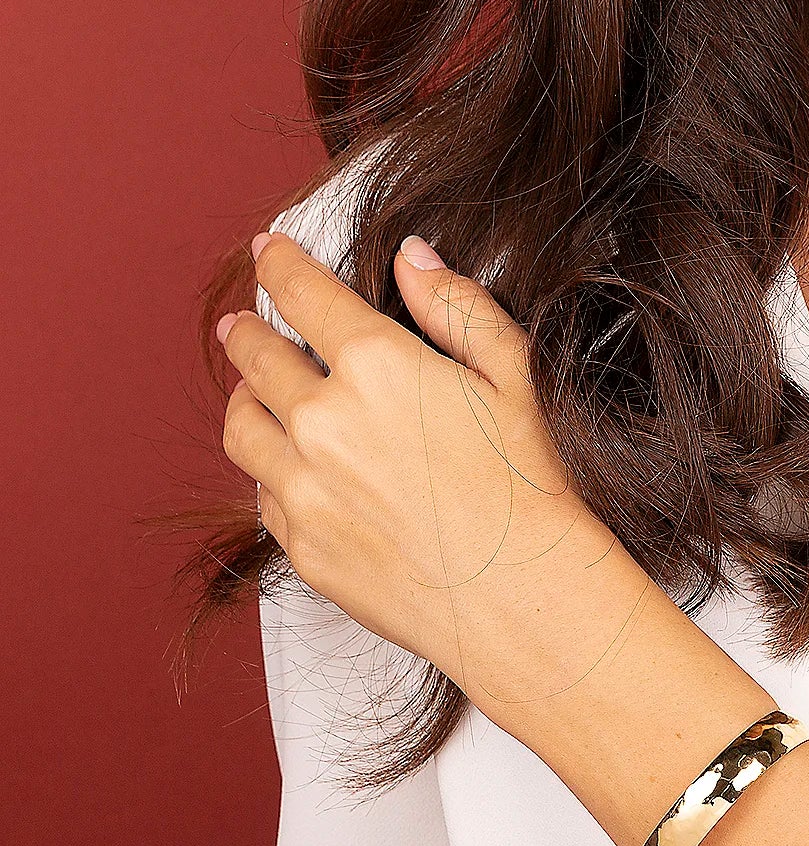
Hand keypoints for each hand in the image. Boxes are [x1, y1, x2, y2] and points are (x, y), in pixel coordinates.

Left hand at [219, 230, 639, 705]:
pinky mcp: (300, 544)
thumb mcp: (515, 371)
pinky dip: (265, 464)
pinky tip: (286, 460)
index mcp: (378, 366)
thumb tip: (412, 257)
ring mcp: (303, 487)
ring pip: (242, 425)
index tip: (269, 250)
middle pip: (257, 358)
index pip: (305, 296)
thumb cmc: (530, 482)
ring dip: (241, 395)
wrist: (518, 595)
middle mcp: (323, 421)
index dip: (280, 264)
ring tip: (248, 388)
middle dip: (248, 330)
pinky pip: (260, 490)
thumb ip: (456, 306)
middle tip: (242, 320)